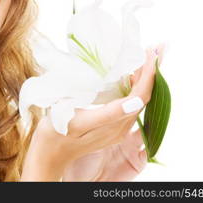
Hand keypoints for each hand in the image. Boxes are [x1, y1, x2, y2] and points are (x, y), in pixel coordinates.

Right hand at [20, 47, 158, 180]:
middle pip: (144, 96)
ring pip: (138, 99)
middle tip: (153, 48)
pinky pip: (129, 104)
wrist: (49, 154)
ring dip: (143, 78)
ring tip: (143, 57)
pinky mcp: (111, 128)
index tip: (151, 53)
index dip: (148, 74)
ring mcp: (117, 129)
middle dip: (150, 71)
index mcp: (116, 124)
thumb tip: (134, 101)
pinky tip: (128, 76)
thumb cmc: (57, 134)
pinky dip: (133, 86)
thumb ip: (107, 114)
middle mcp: (121, 128)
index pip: (141, 96)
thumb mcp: (78, 122)